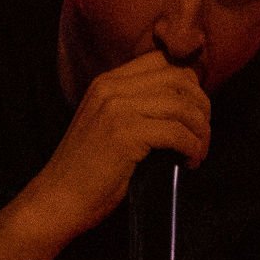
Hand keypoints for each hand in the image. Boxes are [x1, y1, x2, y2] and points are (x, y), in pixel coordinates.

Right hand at [33, 51, 212, 244]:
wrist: (57, 199)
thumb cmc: (87, 171)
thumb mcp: (107, 124)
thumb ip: (135, 106)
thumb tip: (184, 107)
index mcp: (107, 81)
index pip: (163, 60)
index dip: (189, 83)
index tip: (194, 112)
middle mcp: (112, 87)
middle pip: (180, 78)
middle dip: (201, 106)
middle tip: (202, 134)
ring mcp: (117, 109)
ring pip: (183, 106)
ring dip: (200, 131)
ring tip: (198, 152)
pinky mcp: (125, 135)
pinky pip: (177, 133)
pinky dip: (192, 148)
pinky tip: (189, 162)